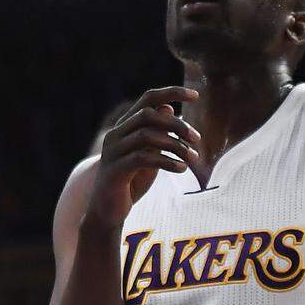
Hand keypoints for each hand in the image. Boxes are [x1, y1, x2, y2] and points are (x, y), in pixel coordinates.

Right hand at [82, 87, 199, 232]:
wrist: (107, 212)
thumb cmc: (130, 182)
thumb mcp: (147, 154)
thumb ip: (156, 133)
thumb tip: (169, 107)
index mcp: (124, 126)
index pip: (148, 98)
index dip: (171, 92)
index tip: (195, 95)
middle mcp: (116, 133)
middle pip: (149, 115)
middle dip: (176, 124)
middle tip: (197, 138)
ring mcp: (113, 151)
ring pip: (146, 135)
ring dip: (175, 144)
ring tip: (193, 157)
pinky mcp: (115, 170)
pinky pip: (143, 158)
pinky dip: (166, 161)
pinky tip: (181, 168)